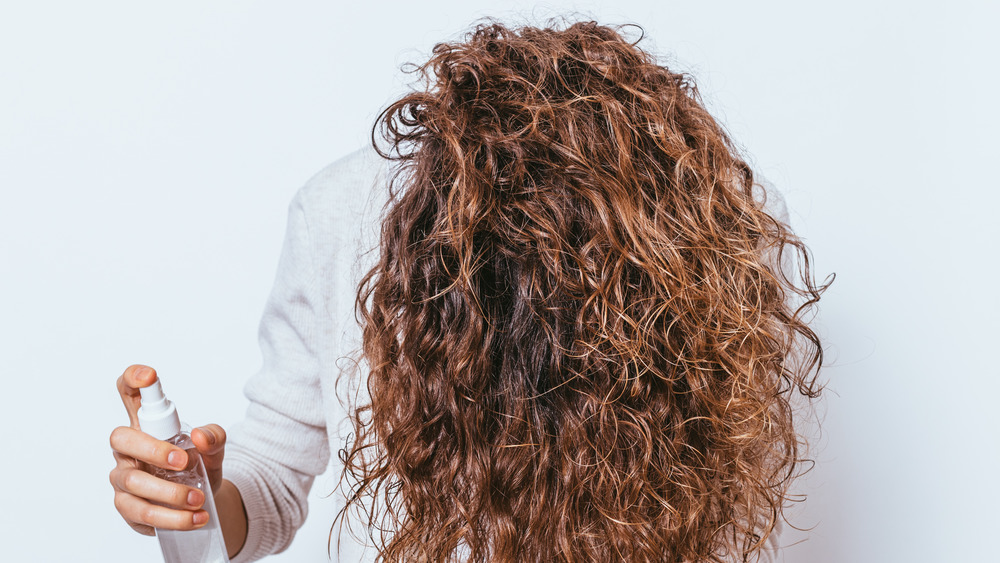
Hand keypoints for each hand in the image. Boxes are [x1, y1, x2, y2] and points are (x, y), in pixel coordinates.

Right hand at [109, 364, 227, 534]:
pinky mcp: (128, 507)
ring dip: (169, 493)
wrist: (204, 500)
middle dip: (153, 450)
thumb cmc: (200, 464)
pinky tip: (194, 518)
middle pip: (121, 438)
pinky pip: (142, 513)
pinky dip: (172, 518)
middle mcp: (129, 449)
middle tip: (184, 462)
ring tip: (198, 498)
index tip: (149, 377)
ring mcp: (124, 478)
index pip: (130, 395)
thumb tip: (201, 437)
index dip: (133, 379)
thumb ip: (214, 436)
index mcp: (147, 425)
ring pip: (132, 482)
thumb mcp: (215, 447)